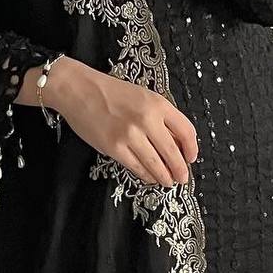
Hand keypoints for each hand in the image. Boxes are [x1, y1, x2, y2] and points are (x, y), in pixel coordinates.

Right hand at [29, 56, 197, 187]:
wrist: (80, 90)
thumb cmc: (111, 92)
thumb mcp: (143, 96)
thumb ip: (160, 116)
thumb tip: (176, 143)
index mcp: (158, 104)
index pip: (186, 131)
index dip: (192, 149)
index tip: (192, 158)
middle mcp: (147, 120)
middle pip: (173, 153)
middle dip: (180, 170)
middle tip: (183, 178)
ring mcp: (130, 136)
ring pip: (156, 165)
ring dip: (165, 177)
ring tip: (168, 181)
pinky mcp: (114, 148)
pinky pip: (137, 168)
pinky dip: (146, 176)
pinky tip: (150, 177)